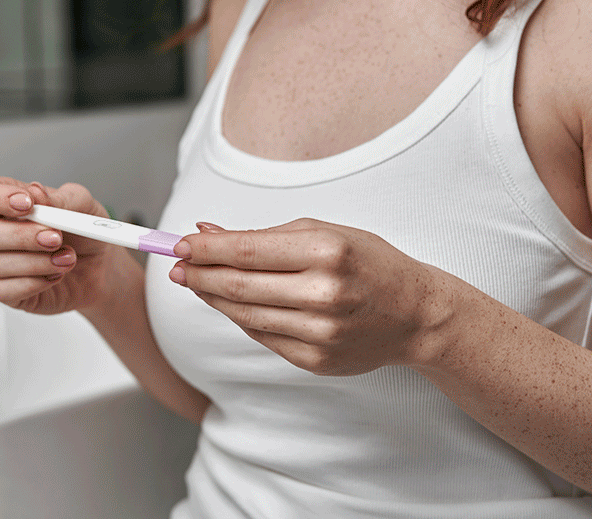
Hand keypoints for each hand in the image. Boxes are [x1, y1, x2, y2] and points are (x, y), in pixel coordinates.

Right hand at [0, 177, 119, 314]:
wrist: (100, 267)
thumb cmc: (83, 232)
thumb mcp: (82, 205)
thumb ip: (60, 197)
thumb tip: (36, 192)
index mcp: (6, 203)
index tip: (27, 204)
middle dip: (21, 236)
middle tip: (56, 238)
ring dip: (38, 261)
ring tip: (67, 258)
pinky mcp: (8, 291)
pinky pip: (4, 290)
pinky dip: (35, 283)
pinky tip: (55, 275)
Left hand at [170, 219, 453, 375]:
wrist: (415, 314)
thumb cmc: (369, 263)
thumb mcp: (323, 232)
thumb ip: (263, 234)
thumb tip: (206, 232)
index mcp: (328, 251)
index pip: (248, 250)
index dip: (206, 249)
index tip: (179, 244)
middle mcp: (324, 293)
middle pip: (239, 285)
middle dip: (199, 275)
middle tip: (175, 268)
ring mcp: (320, 332)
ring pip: (244, 314)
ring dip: (212, 298)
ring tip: (194, 283)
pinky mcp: (316, 359)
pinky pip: (262, 336)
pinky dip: (240, 318)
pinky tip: (229, 304)